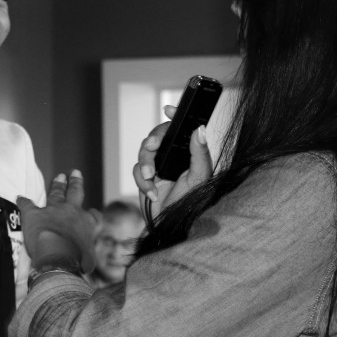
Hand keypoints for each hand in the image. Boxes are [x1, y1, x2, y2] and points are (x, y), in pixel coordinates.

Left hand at [17, 170, 97, 273]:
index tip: (92, 213)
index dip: (92, 215)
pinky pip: (28, 205)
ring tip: (59, 177)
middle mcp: (71, 212)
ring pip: (56, 193)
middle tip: (75, 173)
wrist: (58, 255)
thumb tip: (85, 266)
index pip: (92, 216)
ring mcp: (53, 211)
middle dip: (75, 183)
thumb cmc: (76, 260)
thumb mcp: (88, 261)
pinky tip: (20, 198)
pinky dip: (24, 202)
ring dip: (57, 185)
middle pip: (75, 193)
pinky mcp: (35, 214)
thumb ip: (86, 259)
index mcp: (86, 223)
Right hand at [132, 105, 212, 220]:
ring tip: (151, 179)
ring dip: (145, 164)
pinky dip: (142, 182)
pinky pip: (136, 170)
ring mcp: (159, 166)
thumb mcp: (199, 178)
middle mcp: (173, 157)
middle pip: (158, 136)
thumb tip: (200, 129)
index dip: (175, 116)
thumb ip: (200, 153)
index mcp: (188, 153)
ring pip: (144, 151)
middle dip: (153, 140)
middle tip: (152, 146)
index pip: (181, 129)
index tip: (168, 109)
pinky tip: (152, 193)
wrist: (172, 227)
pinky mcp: (146, 178)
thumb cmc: (191, 204)